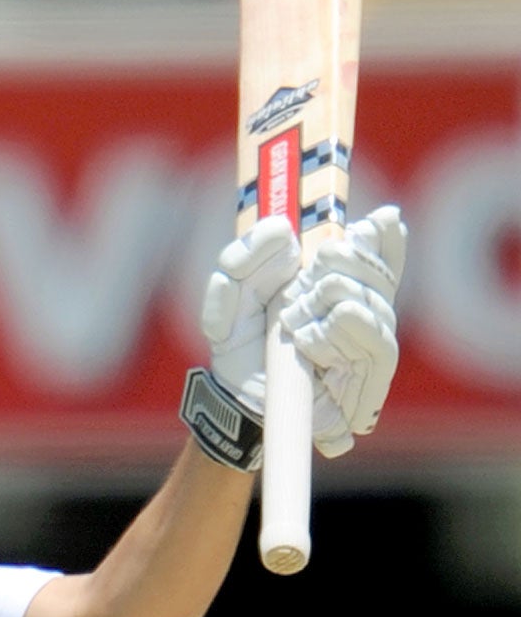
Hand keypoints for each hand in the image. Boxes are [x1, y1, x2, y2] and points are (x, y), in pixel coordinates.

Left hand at [199, 207, 405, 457]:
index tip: (383, 217)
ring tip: (293, 319)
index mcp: (338, 287)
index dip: (386, 237)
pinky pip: (379, 346)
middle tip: (309, 274)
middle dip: (348, 261)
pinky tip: (309, 338)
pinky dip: (343, 331)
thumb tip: (284, 229)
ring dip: (335, 300)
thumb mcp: (230, 295)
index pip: (380, 256)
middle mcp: (362, 314)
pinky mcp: (371, 384)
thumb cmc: (239, 344)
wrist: (235, 399)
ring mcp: (370, 349)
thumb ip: (245, 258)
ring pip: (380, 307)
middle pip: (381, 276)